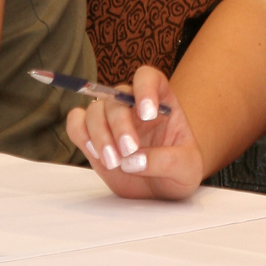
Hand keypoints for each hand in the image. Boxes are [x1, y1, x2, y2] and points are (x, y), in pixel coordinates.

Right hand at [66, 64, 203, 200]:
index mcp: (162, 101)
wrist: (163, 189)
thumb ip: (168, 162)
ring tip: (113, 162)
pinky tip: (95, 153)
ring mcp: (111, 121)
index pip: (148, 77)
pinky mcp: (93, 138)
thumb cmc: (180, 171)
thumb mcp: (188, 168)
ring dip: (99, 134)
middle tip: (129, 150)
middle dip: (120, 125)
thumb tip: (133, 161)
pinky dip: (80, 134)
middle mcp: (133, 106)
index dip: (145, 88)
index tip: (148, 114)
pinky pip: (76, 123)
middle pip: (117, 97)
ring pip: (95, 110)